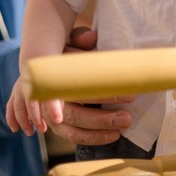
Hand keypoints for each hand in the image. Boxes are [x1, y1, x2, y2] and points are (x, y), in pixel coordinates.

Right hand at [6, 77, 62, 135]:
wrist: (39, 67)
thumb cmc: (53, 80)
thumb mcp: (60, 87)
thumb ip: (59, 101)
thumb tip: (58, 119)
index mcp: (46, 80)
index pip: (50, 95)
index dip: (54, 109)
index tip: (58, 120)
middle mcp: (31, 84)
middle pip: (31, 102)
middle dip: (36, 118)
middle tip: (43, 129)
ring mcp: (20, 88)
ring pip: (18, 106)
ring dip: (24, 121)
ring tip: (31, 132)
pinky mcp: (14, 94)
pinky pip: (10, 107)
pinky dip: (11, 119)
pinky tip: (15, 129)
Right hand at [43, 26, 133, 145]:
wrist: (47, 73)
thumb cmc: (64, 58)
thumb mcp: (70, 44)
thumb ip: (80, 39)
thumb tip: (91, 37)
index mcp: (55, 79)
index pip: (79, 88)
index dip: (102, 94)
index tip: (128, 95)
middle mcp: (51, 101)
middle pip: (76, 113)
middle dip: (103, 116)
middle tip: (128, 113)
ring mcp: (54, 117)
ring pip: (75, 129)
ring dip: (101, 129)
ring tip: (125, 124)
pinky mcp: (60, 127)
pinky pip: (76, 136)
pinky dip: (94, 138)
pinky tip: (114, 135)